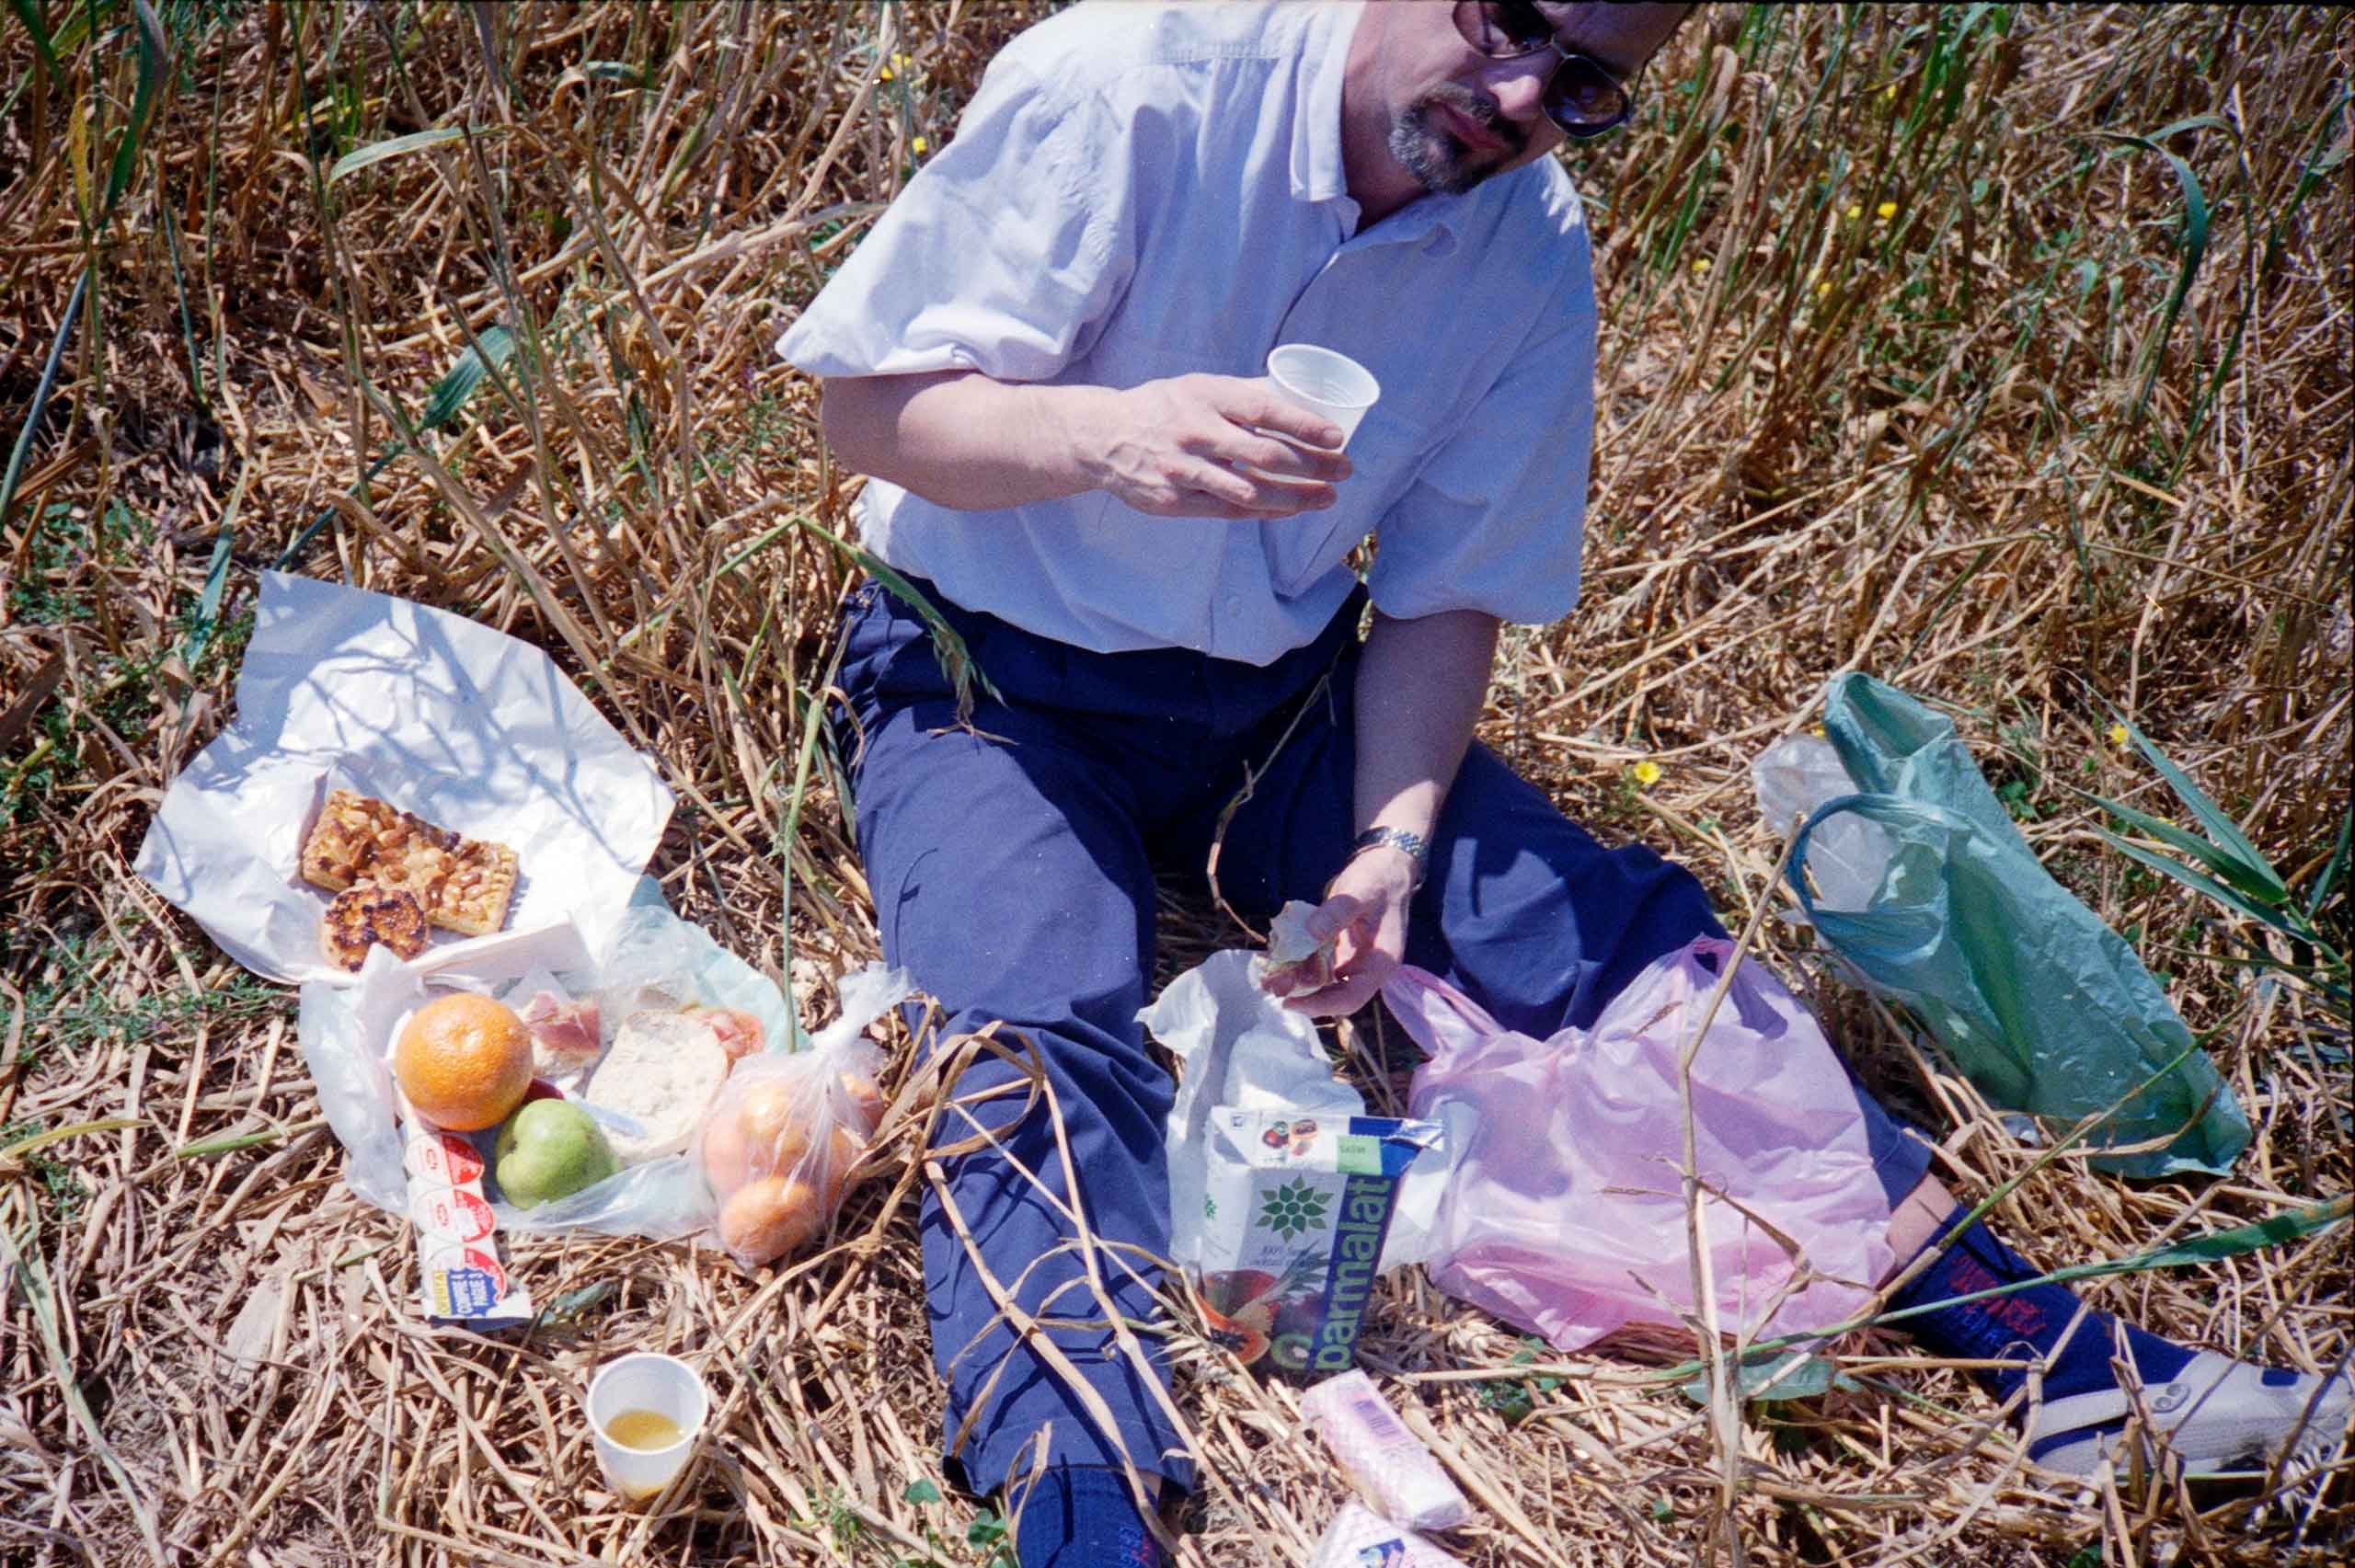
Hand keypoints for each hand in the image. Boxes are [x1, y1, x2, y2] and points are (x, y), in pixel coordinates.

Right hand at [1073, 373, 1351, 520]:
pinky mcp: (1175, 501)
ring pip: (1250, 490)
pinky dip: (1265, 511)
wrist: (1103, 438)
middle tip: (1344, 470)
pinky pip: (1229, 510)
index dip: (1304, 426)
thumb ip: (1242, 394)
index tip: (1337, 437)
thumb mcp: (1198, 387)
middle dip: (1312, 466)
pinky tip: (1289, 510)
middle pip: (1265, 456)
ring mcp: (1183, 471)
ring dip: (1296, 498)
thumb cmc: (1162, 408)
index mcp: (1204, 396)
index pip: (1264, 412)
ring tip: (1327, 497)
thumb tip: (1295, 393)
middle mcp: (1194, 433)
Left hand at [1263, 847, 1416, 1017]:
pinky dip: (1298, 963)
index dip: (1320, 1005)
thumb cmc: (1378, 879)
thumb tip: (1310, 935)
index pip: (1351, 998)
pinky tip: (1276, 957)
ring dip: (1296, 981)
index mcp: (1380, 963)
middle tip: (1270, 986)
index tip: (1289, 1001)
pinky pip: (1318, 964)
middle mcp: (1367, 969)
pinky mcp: (1340, 951)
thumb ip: (1336, 913)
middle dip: (1301, 993)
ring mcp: (1353, 961)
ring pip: (1323, 982)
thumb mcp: (1358, 893)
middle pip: (1333, 995)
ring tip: (1267, 976)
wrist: (1386, 868)